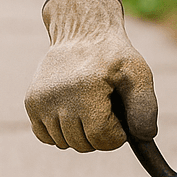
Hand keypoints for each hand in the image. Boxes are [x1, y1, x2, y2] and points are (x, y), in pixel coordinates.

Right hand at [25, 0, 158, 151]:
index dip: (116, 134)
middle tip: (104, 110)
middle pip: (83, 144)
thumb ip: (145, 107)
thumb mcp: (138, 74)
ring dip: (80, 134)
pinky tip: (72, 114)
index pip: (101, 139)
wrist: (81, 32)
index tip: (118, 116)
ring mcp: (41, 101)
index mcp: (86, 90)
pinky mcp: (31, 102)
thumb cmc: (113, 56)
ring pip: (65, 143)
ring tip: (89, 109)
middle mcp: (58, 97)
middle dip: (99, 134)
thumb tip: (144, 137)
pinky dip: (61, 133)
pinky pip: (46, 137)